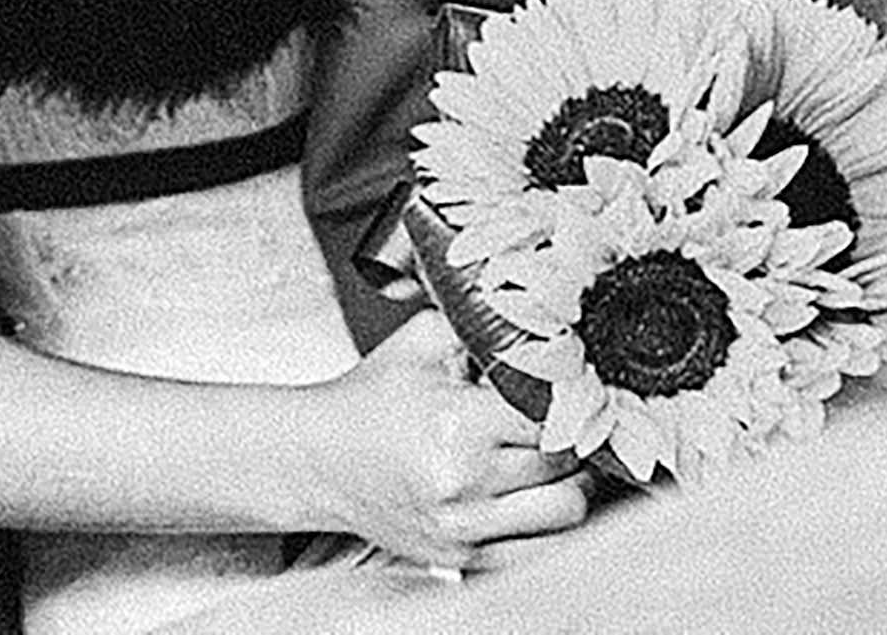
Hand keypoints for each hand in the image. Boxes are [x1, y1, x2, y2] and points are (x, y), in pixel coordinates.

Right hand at [306, 311, 592, 569]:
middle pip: (567, 466)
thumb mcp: (420, 343)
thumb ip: (481, 328)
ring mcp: (465, 529)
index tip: (564, 394)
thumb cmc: (369, 401)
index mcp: (457, 424)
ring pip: (567, 513)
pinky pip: (542, 550)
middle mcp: (464, 484)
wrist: (318, 459)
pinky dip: (549, 525)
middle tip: (554, 424)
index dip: (567, 402)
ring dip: (567, 484)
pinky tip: (531, 497)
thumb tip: (541, 328)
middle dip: (568, 441)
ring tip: (547, 462)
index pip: (554, 417)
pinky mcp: (464, 558)